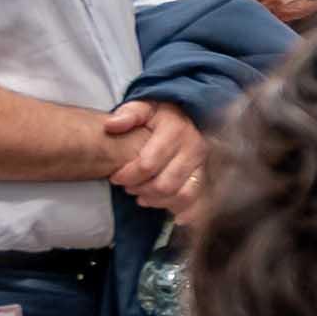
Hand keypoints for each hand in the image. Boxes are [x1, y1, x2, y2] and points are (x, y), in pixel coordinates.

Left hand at [104, 100, 210, 217]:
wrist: (186, 116)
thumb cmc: (159, 115)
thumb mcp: (143, 107)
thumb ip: (128, 114)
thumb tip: (112, 125)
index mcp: (176, 129)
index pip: (148, 164)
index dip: (127, 175)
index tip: (114, 176)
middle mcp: (193, 147)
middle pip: (163, 184)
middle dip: (140, 190)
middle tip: (127, 187)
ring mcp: (202, 164)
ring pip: (179, 195)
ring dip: (156, 200)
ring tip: (141, 196)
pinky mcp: (204, 176)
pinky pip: (192, 200)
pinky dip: (177, 208)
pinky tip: (162, 206)